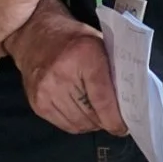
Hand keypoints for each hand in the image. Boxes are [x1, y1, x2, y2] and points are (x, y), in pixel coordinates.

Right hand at [6, 1, 127, 135]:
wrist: (34, 34)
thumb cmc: (73, 39)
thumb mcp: (99, 44)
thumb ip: (113, 70)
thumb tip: (128, 101)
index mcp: (84, 56)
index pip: (102, 98)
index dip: (115, 118)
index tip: (123, 127)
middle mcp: (62, 74)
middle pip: (91, 115)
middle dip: (106, 121)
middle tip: (114, 118)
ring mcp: (46, 90)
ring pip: (78, 124)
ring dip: (92, 123)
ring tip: (97, 114)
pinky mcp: (37, 102)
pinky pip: (64, 125)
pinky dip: (77, 123)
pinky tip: (82, 113)